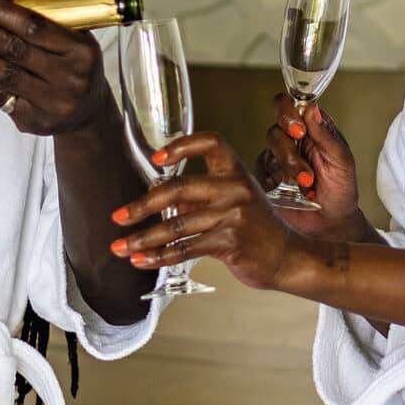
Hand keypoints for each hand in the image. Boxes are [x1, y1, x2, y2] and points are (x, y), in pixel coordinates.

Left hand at [0, 0, 110, 134]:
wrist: (86, 111)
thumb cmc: (70, 59)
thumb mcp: (63, 24)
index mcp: (80, 49)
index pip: (37, 28)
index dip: (6, 14)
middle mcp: (69, 77)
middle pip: (18, 51)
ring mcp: (52, 102)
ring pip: (5, 76)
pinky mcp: (33, 121)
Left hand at [110, 132, 304, 289]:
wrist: (286, 256)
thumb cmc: (257, 228)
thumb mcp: (235, 201)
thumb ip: (199, 197)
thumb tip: (160, 199)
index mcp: (235, 171)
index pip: (210, 143)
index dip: (182, 145)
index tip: (157, 158)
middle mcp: (235, 188)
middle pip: (180, 188)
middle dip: (142, 205)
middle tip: (119, 216)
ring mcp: (233, 215)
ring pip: (177, 224)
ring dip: (143, 239)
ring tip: (121, 247)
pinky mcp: (229, 242)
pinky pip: (185, 248)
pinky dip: (160, 257)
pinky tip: (143, 261)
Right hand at [259, 93, 362, 238]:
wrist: (331, 223)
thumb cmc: (341, 190)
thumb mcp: (342, 162)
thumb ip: (326, 136)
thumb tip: (312, 108)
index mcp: (311, 128)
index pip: (289, 105)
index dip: (288, 112)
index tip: (299, 130)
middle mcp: (291, 140)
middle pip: (275, 130)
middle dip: (289, 151)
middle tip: (304, 169)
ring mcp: (277, 159)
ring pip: (268, 152)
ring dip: (288, 169)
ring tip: (307, 184)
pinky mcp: (266, 178)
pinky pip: (260, 173)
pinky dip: (275, 183)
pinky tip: (291, 192)